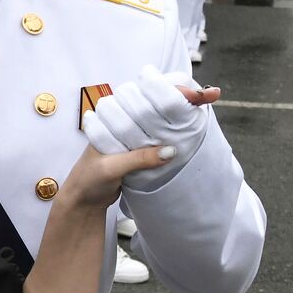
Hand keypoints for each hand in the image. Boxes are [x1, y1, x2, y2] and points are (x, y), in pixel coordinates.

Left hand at [80, 66, 217, 187]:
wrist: (83, 200)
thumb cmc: (88, 180)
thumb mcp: (111, 169)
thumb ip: (138, 158)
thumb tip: (171, 150)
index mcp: (111, 121)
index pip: (143, 99)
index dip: (168, 93)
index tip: (195, 94)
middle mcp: (123, 123)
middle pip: (155, 102)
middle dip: (181, 95)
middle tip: (209, 95)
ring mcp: (132, 135)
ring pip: (160, 118)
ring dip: (181, 110)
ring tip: (205, 102)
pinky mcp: (139, 149)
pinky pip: (160, 136)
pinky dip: (176, 131)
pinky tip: (192, 125)